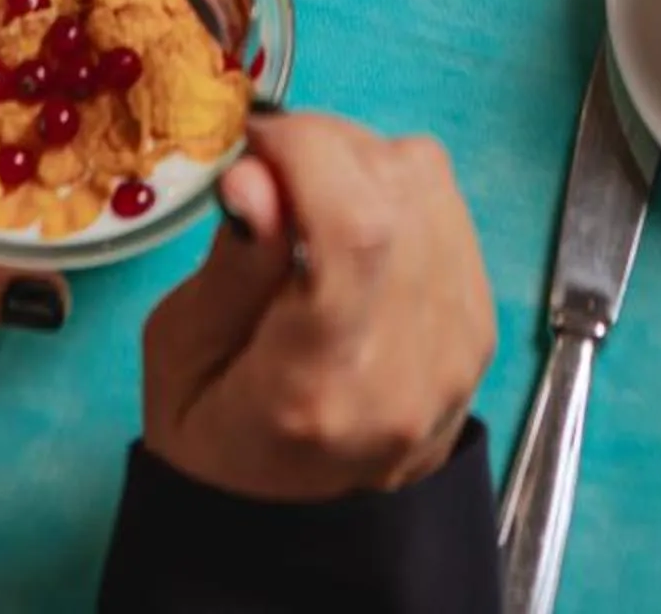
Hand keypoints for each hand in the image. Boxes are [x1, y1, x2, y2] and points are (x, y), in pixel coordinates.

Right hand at [143, 111, 495, 500]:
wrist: (297, 515)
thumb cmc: (218, 432)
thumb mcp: (181, 356)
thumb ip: (231, 264)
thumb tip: (257, 173)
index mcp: (319, 388)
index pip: (355, 229)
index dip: (309, 152)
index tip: (255, 144)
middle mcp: (408, 368)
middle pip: (395, 191)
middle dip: (324, 145)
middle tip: (270, 166)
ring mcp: (457, 348)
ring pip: (427, 182)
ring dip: (360, 159)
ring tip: (307, 195)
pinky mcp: (479, 325)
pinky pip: (446, 204)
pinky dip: (394, 187)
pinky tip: (351, 222)